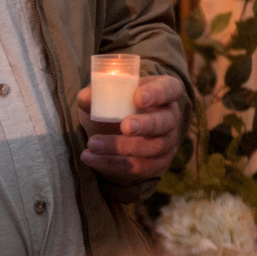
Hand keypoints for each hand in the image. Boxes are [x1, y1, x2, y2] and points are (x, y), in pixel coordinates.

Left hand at [78, 71, 184, 199]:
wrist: (115, 136)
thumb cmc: (115, 107)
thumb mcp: (105, 96)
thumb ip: (95, 94)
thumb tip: (85, 97)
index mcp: (164, 92)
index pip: (171, 88)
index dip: (158, 93)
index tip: (138, 97)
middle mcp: (170, 117)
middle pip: (165, 122)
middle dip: (145, 125)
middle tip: (124, 127)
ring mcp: (167, 142)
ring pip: (151, 148)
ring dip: (121, 147)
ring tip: (93, 144)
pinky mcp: (158, 163)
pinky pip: (139, 167)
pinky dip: (112, 164)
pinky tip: (91, 158)